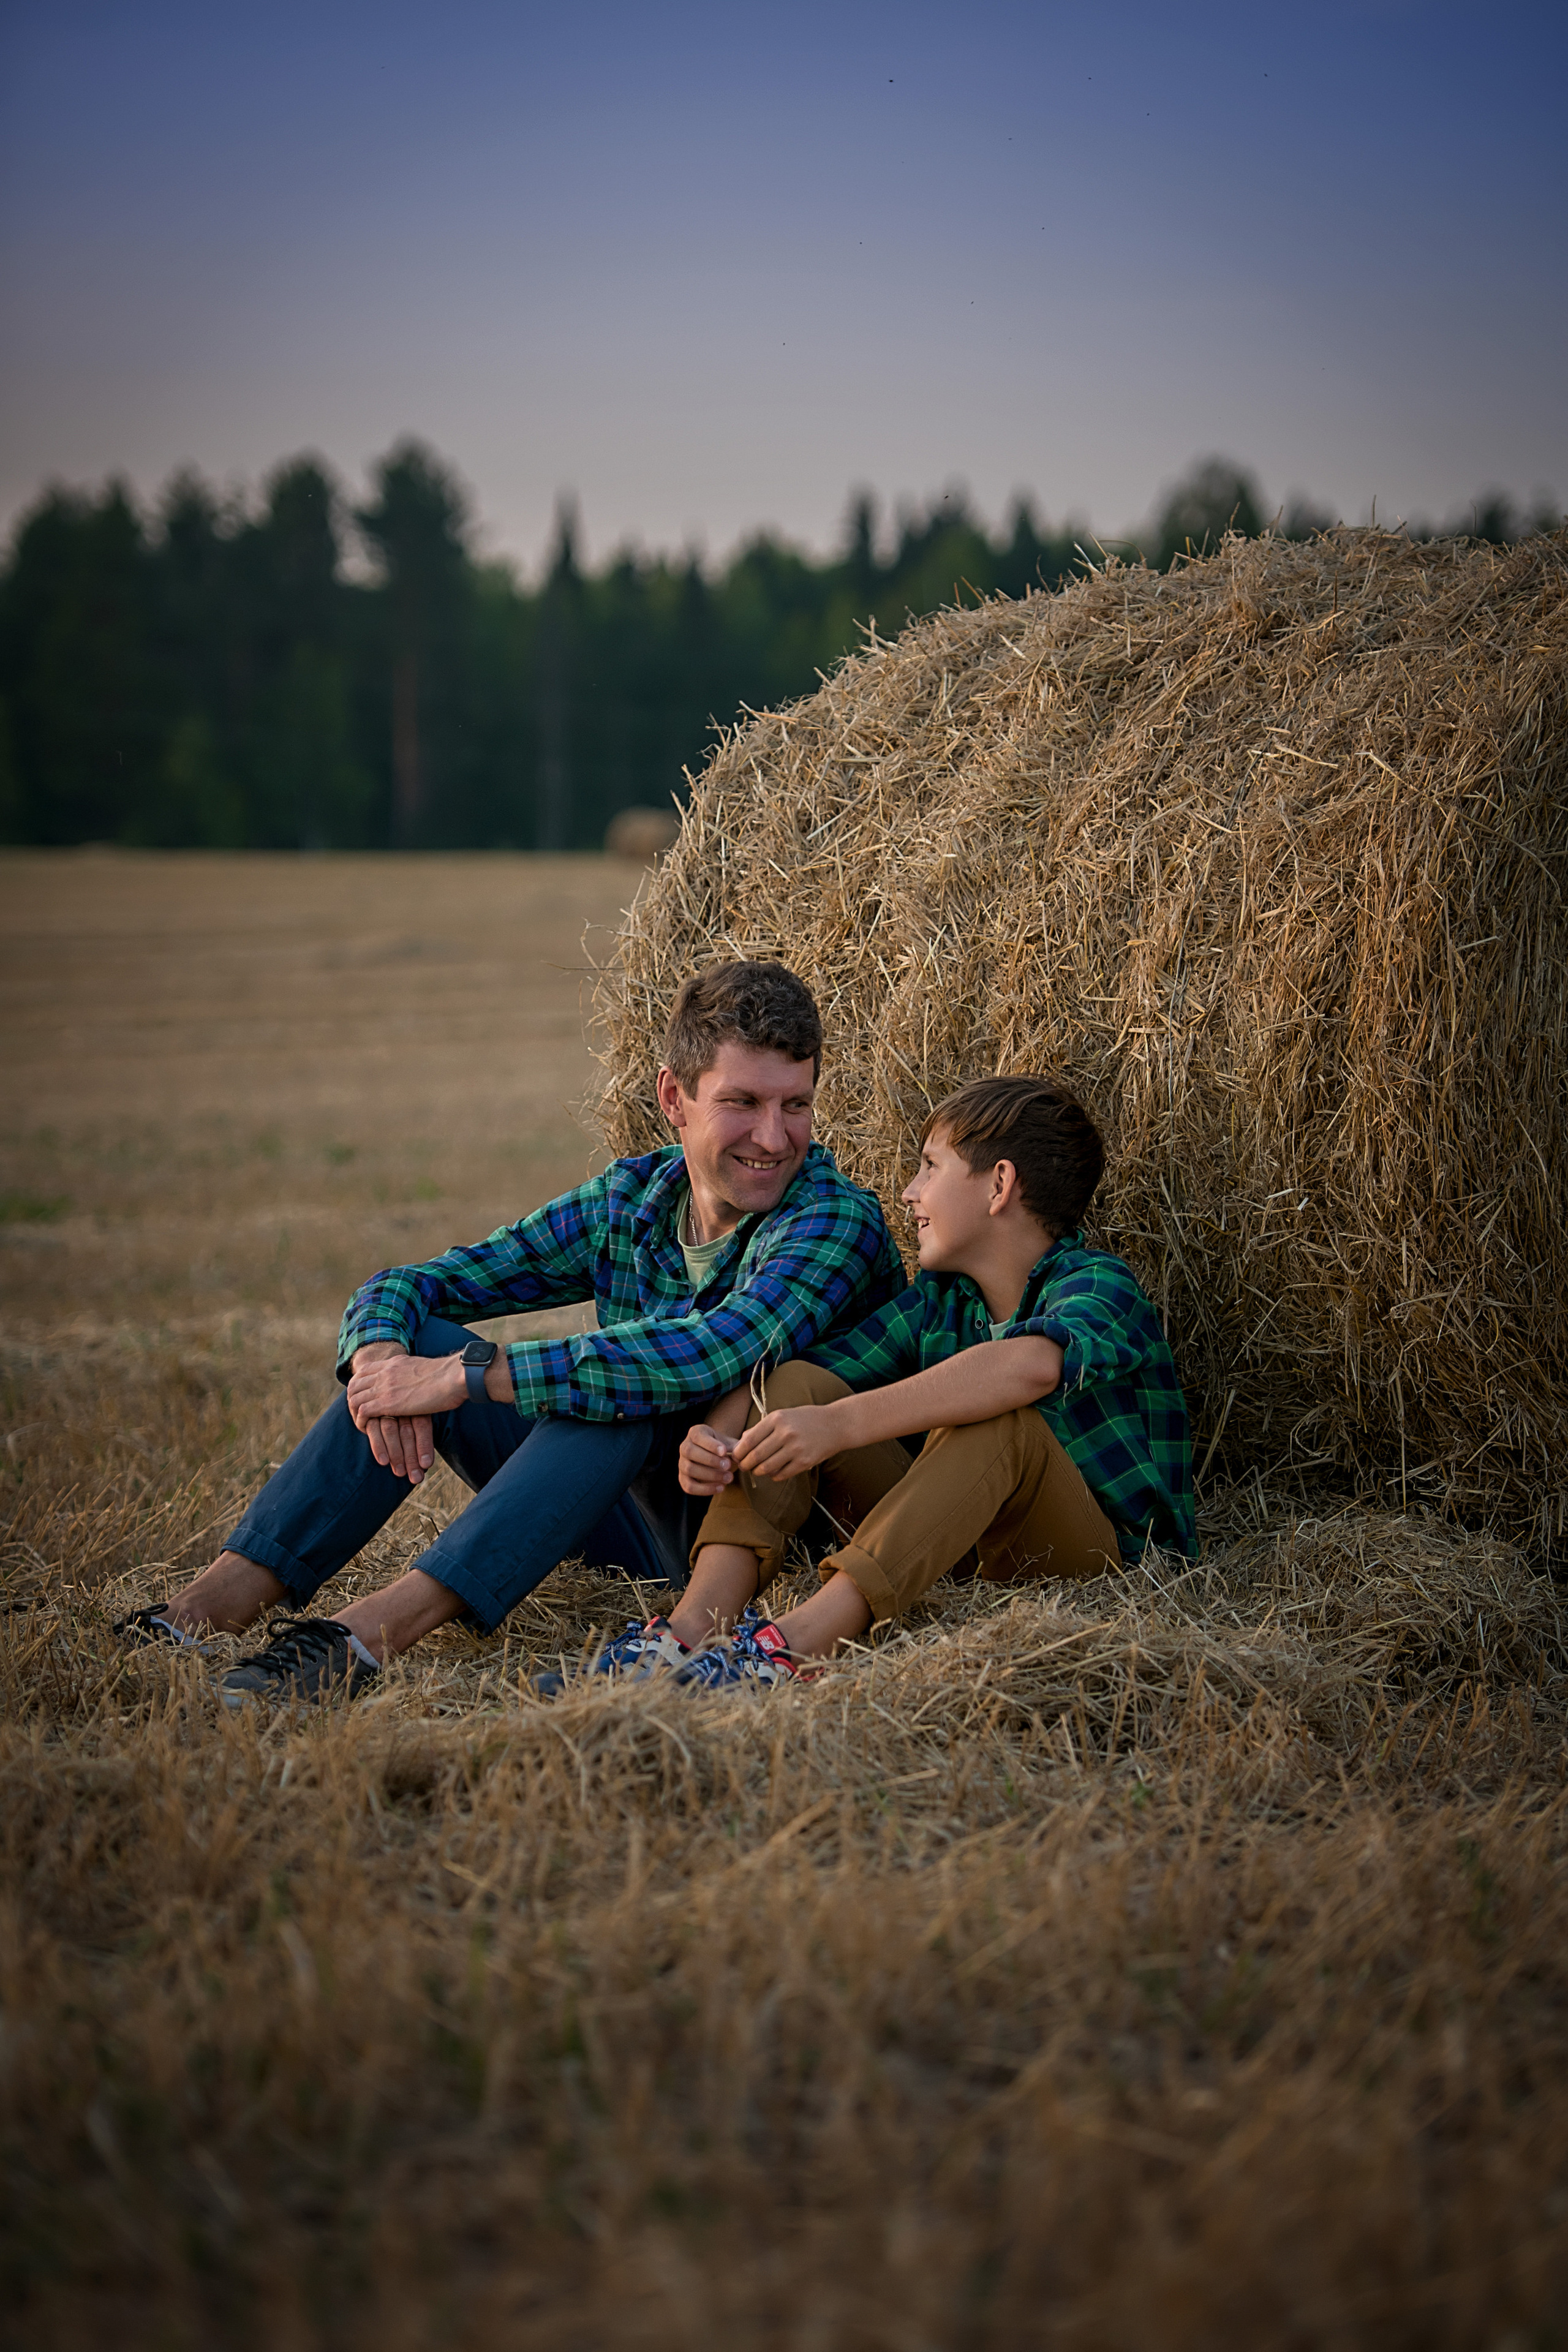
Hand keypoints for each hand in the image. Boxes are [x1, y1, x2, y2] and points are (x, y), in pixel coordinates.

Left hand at [346, 1346, 463, 1484]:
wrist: (452, 1376)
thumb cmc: (448, 1375)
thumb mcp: (423, 1368)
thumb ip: (413, 1373)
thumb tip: (418, 1380)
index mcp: (393, 1363)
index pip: (364, 1370)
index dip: (359, 1383)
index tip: (362, 1394)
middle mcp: (385, 1373)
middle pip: (354, 1384)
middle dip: (352, 1398)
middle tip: (358, 1412)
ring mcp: (384, 1387)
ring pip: (354, 1398)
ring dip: (354, 1411)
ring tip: (361, 1422)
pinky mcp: (387, 1403)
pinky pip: (362, 1412)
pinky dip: (360, 1421)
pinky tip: (366, 1429)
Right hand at [679, 1422, 738, 1495]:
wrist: (716, 1458)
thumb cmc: (723, 1448)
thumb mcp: (729, 1443)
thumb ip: (735, 1447)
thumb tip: (739, 1454)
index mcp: (695, 1433)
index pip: (697, 1436)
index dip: (710, 1444)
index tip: (724, 1451)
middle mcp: (684, 1446)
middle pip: (690, 1452)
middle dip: (710, 1460)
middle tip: (728, 1466)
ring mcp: (681, 1463)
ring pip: (689, 1469)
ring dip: (710, 1475)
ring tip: (728, 1478)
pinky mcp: (683, 1479)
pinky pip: (689, 1486)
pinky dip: (705, 1489)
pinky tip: (721, 1488)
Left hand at [731, 1404, 834, 1482]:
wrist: (836, 1424)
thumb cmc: (807, 1418)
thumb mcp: (783, 1415)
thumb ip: (762, 1427)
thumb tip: (742, 1441)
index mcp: (777, 1419)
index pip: (749, 1440)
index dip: (739, 1452)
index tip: (736, 1456)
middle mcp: (785, 1433)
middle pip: (755, 1456)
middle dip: (745, 1465)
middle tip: (744, 1466)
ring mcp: (796, 1449)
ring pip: (766, 1468)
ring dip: (758, 1472)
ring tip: (757, 1470)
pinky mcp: (805, 1462)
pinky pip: (781, 1474)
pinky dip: (773, 1476)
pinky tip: (774, 1471)